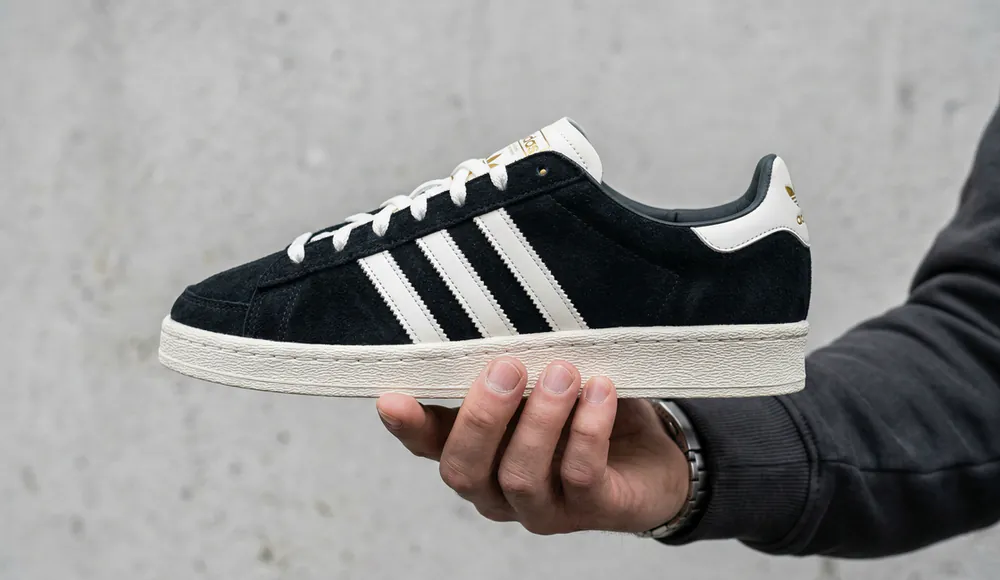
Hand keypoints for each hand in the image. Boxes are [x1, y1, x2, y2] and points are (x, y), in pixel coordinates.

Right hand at [376, 357, 690, 534]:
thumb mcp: (542, 386)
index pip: (430, 446)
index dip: (408, 427)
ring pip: (521, 474)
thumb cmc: (586, 414)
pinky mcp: (591, 510)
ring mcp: (543, 508)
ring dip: (540, 419)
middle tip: (508, 367)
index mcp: (478, 455)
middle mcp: (498, 490)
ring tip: (562, 373)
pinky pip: (580, 474)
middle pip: (466, 469)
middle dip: (483, 416)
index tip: (392, 398)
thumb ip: (512, 371)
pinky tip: (600, 392)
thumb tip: (489, 326)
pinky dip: (587, 429)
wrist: (655, 457)